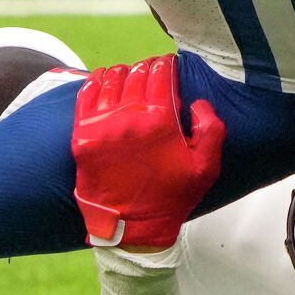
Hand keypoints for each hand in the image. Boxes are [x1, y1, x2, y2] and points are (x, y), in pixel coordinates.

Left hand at [72, 55, 224, 250]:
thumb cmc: (170, 197)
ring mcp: (101, 125)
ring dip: (122, 73)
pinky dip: (94, 82)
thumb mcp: (206, 168)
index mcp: (160, 121)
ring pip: (110, 80)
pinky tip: (102, 80)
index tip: (169, 66)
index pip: (161, 74)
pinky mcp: (82, 135)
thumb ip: (212, 130)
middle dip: (146, 68)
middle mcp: (129, 117)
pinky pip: (85, 95)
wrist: (131, 228)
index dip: (166, 65)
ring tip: (128, 75)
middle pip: (136, 74)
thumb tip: (197, 103)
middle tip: (151, 71)